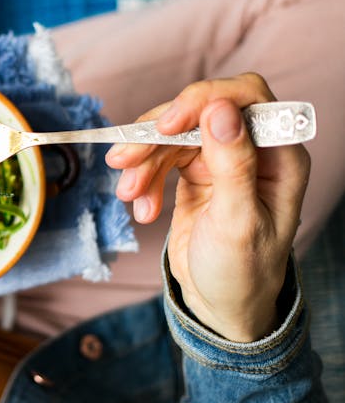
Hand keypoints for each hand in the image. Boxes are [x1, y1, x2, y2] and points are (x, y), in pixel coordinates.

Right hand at [105, 74, 309, 341]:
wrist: (219, 305)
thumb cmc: (241, 271)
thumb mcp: (238, 223)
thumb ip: (233, 165)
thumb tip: (220, 109)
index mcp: (280, 156)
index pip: (246, 98)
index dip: (203, 101)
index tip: (167, 125)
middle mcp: (252, 149)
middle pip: (199, 114)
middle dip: (158, 135)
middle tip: (123, 160)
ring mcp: (221, 159)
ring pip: (174, 135)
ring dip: (143, 161)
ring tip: (127, 195)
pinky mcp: (195, 172)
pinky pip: (161, 158)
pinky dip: (144, 179)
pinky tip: (141, 211)